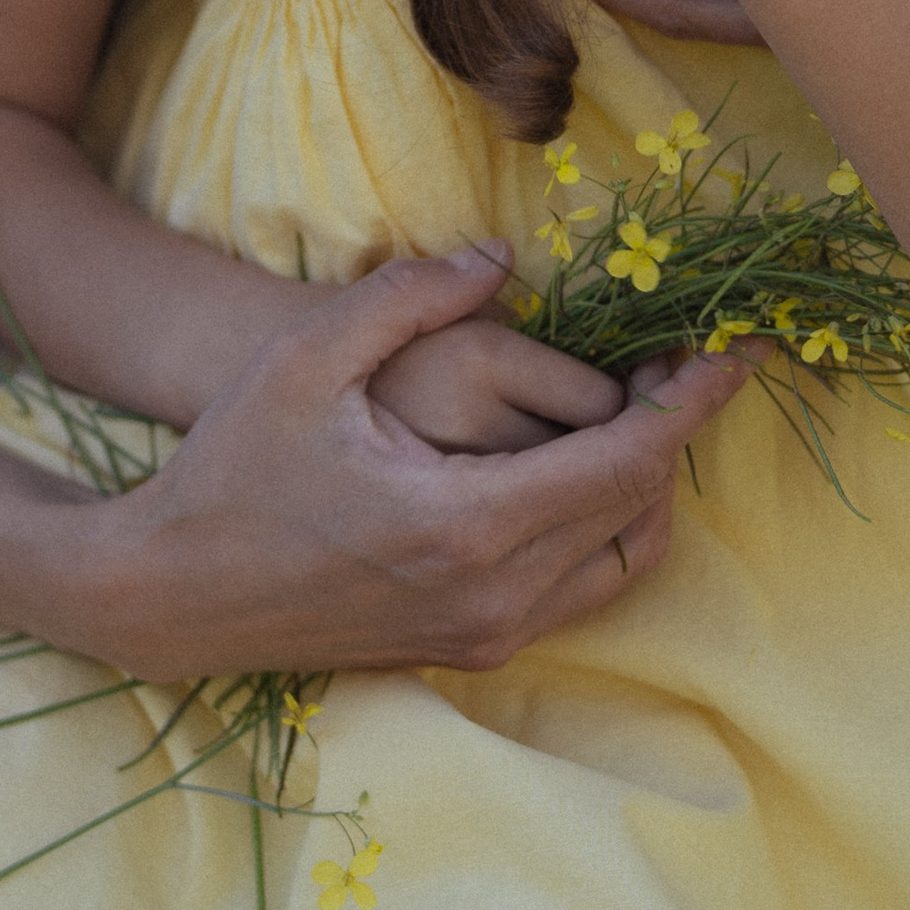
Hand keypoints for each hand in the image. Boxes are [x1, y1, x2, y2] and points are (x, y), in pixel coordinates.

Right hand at [91, 243, 754, 679]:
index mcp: (471, 523)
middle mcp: (497, 594)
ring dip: (648, 485)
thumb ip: (414, 294)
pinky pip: (582, 587)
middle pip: (642, 511)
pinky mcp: (471, 648)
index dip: (692, 402)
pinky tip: (578, 464)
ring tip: (635, 406)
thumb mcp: (311, 356)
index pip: (627, 461)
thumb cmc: (234, 465)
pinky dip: (607, 526)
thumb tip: (501, 260)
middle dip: (678, 431)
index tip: (736, 351)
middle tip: (681, 358)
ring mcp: (487, 632)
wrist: (173, 591)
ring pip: (625, 563)